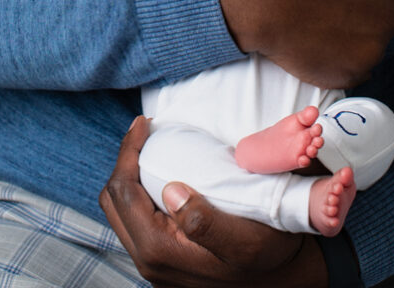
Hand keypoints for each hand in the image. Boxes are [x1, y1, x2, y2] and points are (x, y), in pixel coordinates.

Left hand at [100, 117, 327, 287]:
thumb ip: (204, 221)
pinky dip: (139, 191)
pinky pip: (134, 221)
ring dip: (130, 175)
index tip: (143, 123)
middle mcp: (148, 261)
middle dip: (123, 160)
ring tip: (150, 147)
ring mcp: (153, 264)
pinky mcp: (162, 261)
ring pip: (120, 212)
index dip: (127, 152)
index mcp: (159, 251)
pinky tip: (161, 174)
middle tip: (144, 131)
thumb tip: (170, 190)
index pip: (123, 192)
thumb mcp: (245, 240)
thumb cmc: (267, 258)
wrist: (280, 283)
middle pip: (113, 202)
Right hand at [216, 0, 393, 86]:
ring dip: (347, 39)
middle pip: (381, 19)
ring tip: (314, 24)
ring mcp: (375, 46)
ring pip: (368, 46)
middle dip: (357, 14)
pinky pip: (352, 71)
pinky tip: (313, 44)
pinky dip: (335, 62)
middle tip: (321, 6)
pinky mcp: (354, 72)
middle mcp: (392, 14)